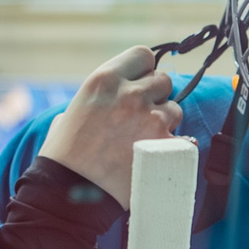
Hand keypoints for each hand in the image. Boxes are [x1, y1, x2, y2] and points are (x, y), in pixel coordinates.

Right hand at [38, 46, 181, 203]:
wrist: (68, 193)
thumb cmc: (64, 156)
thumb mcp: (70, 112)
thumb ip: (97, 99)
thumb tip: (110, 102)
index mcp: (105, 80)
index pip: (143, 55)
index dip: (144, 70)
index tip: (140, 84)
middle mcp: (131, 93)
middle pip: (163, 80)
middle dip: (156, 97)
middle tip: (141, 118)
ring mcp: (151, 119)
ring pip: (175, 109)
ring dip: (165, 123)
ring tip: (144, 142)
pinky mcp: (165, 145)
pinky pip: (184, 139)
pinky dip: (176, 148)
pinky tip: (160, 157)